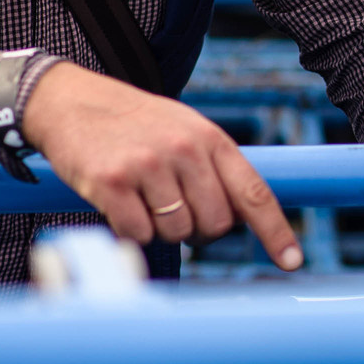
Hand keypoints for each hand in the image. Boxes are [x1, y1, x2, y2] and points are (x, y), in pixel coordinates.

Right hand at [20, 61, 301, 269]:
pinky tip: (119, 204)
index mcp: (210, 138)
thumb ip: (214, 169)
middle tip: (174, 210)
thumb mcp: (185, 130)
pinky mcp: (111, 182)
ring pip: (176, 233)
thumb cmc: (134, 124)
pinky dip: (130, 231)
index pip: (253, 192)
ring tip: (142, 199)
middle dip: (199, 231)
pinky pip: (137, 234)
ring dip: (161, 229)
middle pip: (215, 225)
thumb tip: (238, 220)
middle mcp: (184, 150)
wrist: (72, 101)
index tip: (292, 261)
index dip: (275, 231)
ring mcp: (148, 165)